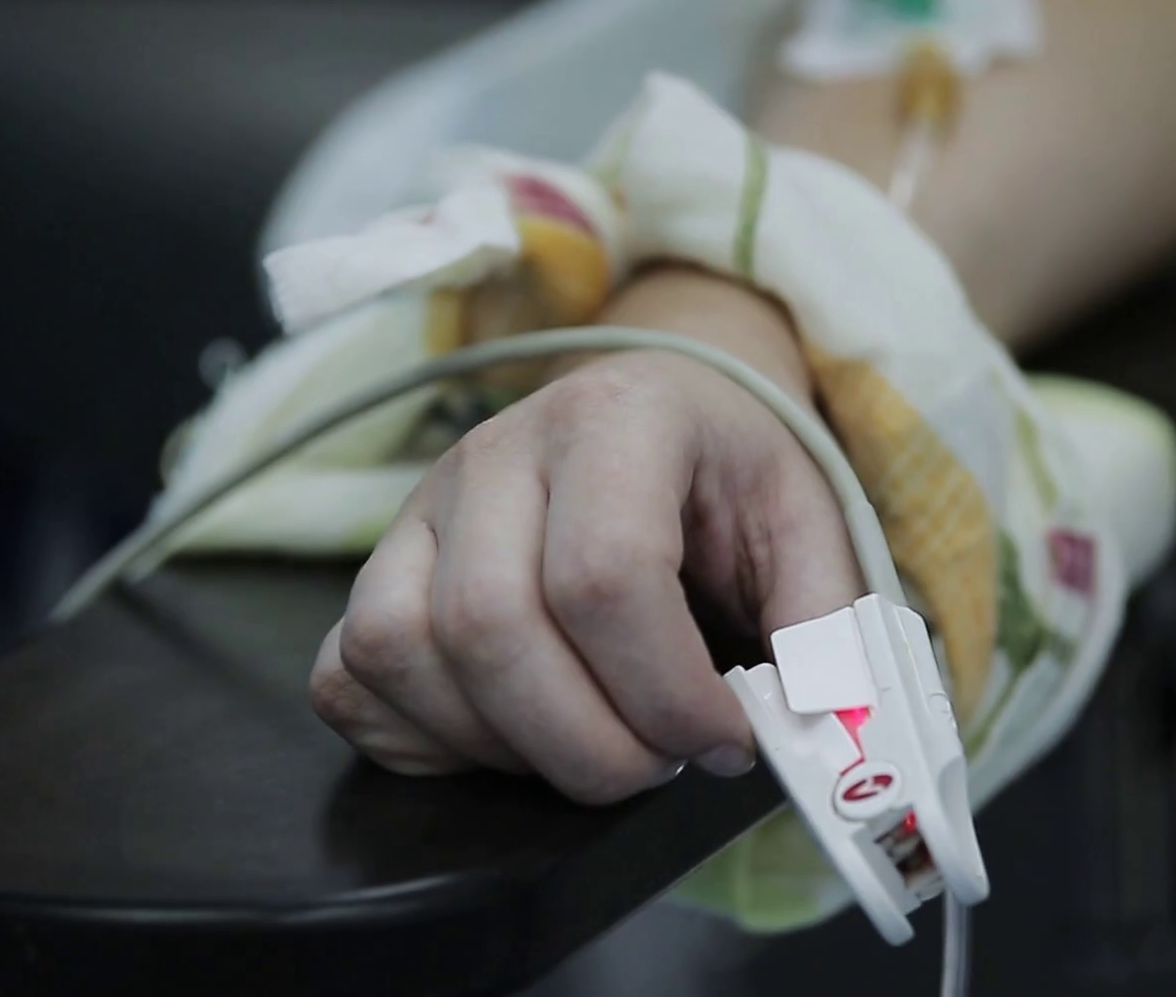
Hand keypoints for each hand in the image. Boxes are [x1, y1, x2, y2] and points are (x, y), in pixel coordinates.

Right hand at [308, 273, 865, 803]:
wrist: (659, 411)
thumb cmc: (727, 472)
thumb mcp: (807, 519)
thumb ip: (825, 618)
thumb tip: (816, 718)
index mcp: (613, 418)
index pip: (604, 573)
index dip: (666, 691)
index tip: (724, 740)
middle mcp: (494, 454)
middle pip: (492, 627)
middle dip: (588, 744)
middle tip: (660, 763)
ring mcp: (419, 510)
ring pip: (404, 652)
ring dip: (506, 747)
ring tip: (593, 743)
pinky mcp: (376, 566)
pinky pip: (350, 674)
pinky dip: (421, 739)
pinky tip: (510, 735)